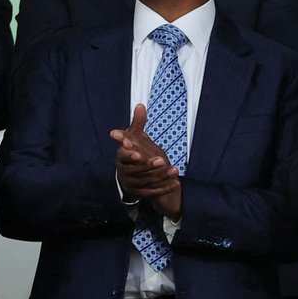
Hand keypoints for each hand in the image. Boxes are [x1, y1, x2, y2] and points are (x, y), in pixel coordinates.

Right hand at [111, 104, 182, 218]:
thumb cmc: (136, 151)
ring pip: (146, 181)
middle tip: (162, 160)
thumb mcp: (136, 137)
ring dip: (161, 176)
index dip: (131, 155)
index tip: (139, 153)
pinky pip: (152, 192)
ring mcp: (131, 184)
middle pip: (136, 170)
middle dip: (149, 165)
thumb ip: (138, 123)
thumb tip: (140, 105)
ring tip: (175, 170)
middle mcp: (123, 172)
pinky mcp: (140, 194)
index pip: (123, 157)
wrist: (134, 175)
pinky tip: (176, 183)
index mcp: (121, 158)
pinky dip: (164, 188)